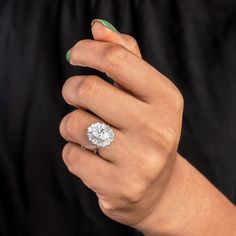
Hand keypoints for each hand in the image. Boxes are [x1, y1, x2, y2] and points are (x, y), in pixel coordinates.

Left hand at [59, 20, 183, 228]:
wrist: (157, 187)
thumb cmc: (145, 132)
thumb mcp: (143, 93)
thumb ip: (124, 56)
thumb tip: (98, 28)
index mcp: (166, 99)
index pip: (116, 58)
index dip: (87, 50)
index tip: (76, 55)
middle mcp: (158, 130)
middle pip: (88, 89)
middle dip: (72, 89)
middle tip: (77, 97)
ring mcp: (141, 162)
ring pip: (75, 125)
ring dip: (71, 125)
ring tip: (88, 133)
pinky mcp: (120, 188)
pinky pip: (72, 157)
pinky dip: (74, 153)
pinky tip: (93, 159)